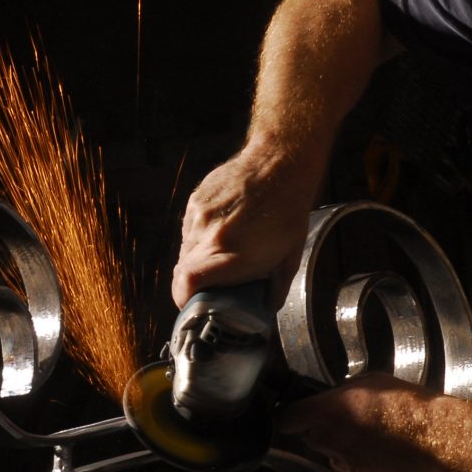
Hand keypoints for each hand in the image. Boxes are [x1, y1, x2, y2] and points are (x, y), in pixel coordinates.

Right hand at [172, 150, 314, 305]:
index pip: (185, 283)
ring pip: (185, 249)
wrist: (280, 165)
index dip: (184, 299)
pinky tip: (223, 228)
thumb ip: (273, 289)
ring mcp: (198, 215)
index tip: (192, 304)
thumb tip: (266, 307)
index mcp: (228, 252)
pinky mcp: (195, 200)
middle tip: (212, 282)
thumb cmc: (288, 213)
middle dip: (193, 282)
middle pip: (182, 270)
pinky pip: (190, 228)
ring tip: (223, 249)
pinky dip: (200, 236)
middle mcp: (207, 234)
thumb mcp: (287, 259)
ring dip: (198, 258)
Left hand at [275, 373, 449, 471]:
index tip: (296, 416)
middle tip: (350, 423)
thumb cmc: (407, 404)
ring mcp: (344, 463)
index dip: (291, 417)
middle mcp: (329, 439)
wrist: (436, 435)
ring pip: (332, 456)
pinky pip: (351, 471)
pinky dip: (360, 465)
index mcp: (326, 411)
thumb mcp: (370, 381)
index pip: (287, 418)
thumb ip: (343, 391)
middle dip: (325, 431)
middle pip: (312, 438)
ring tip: (371, 438)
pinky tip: (380, 453)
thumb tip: (336, 395)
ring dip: (343, 449)